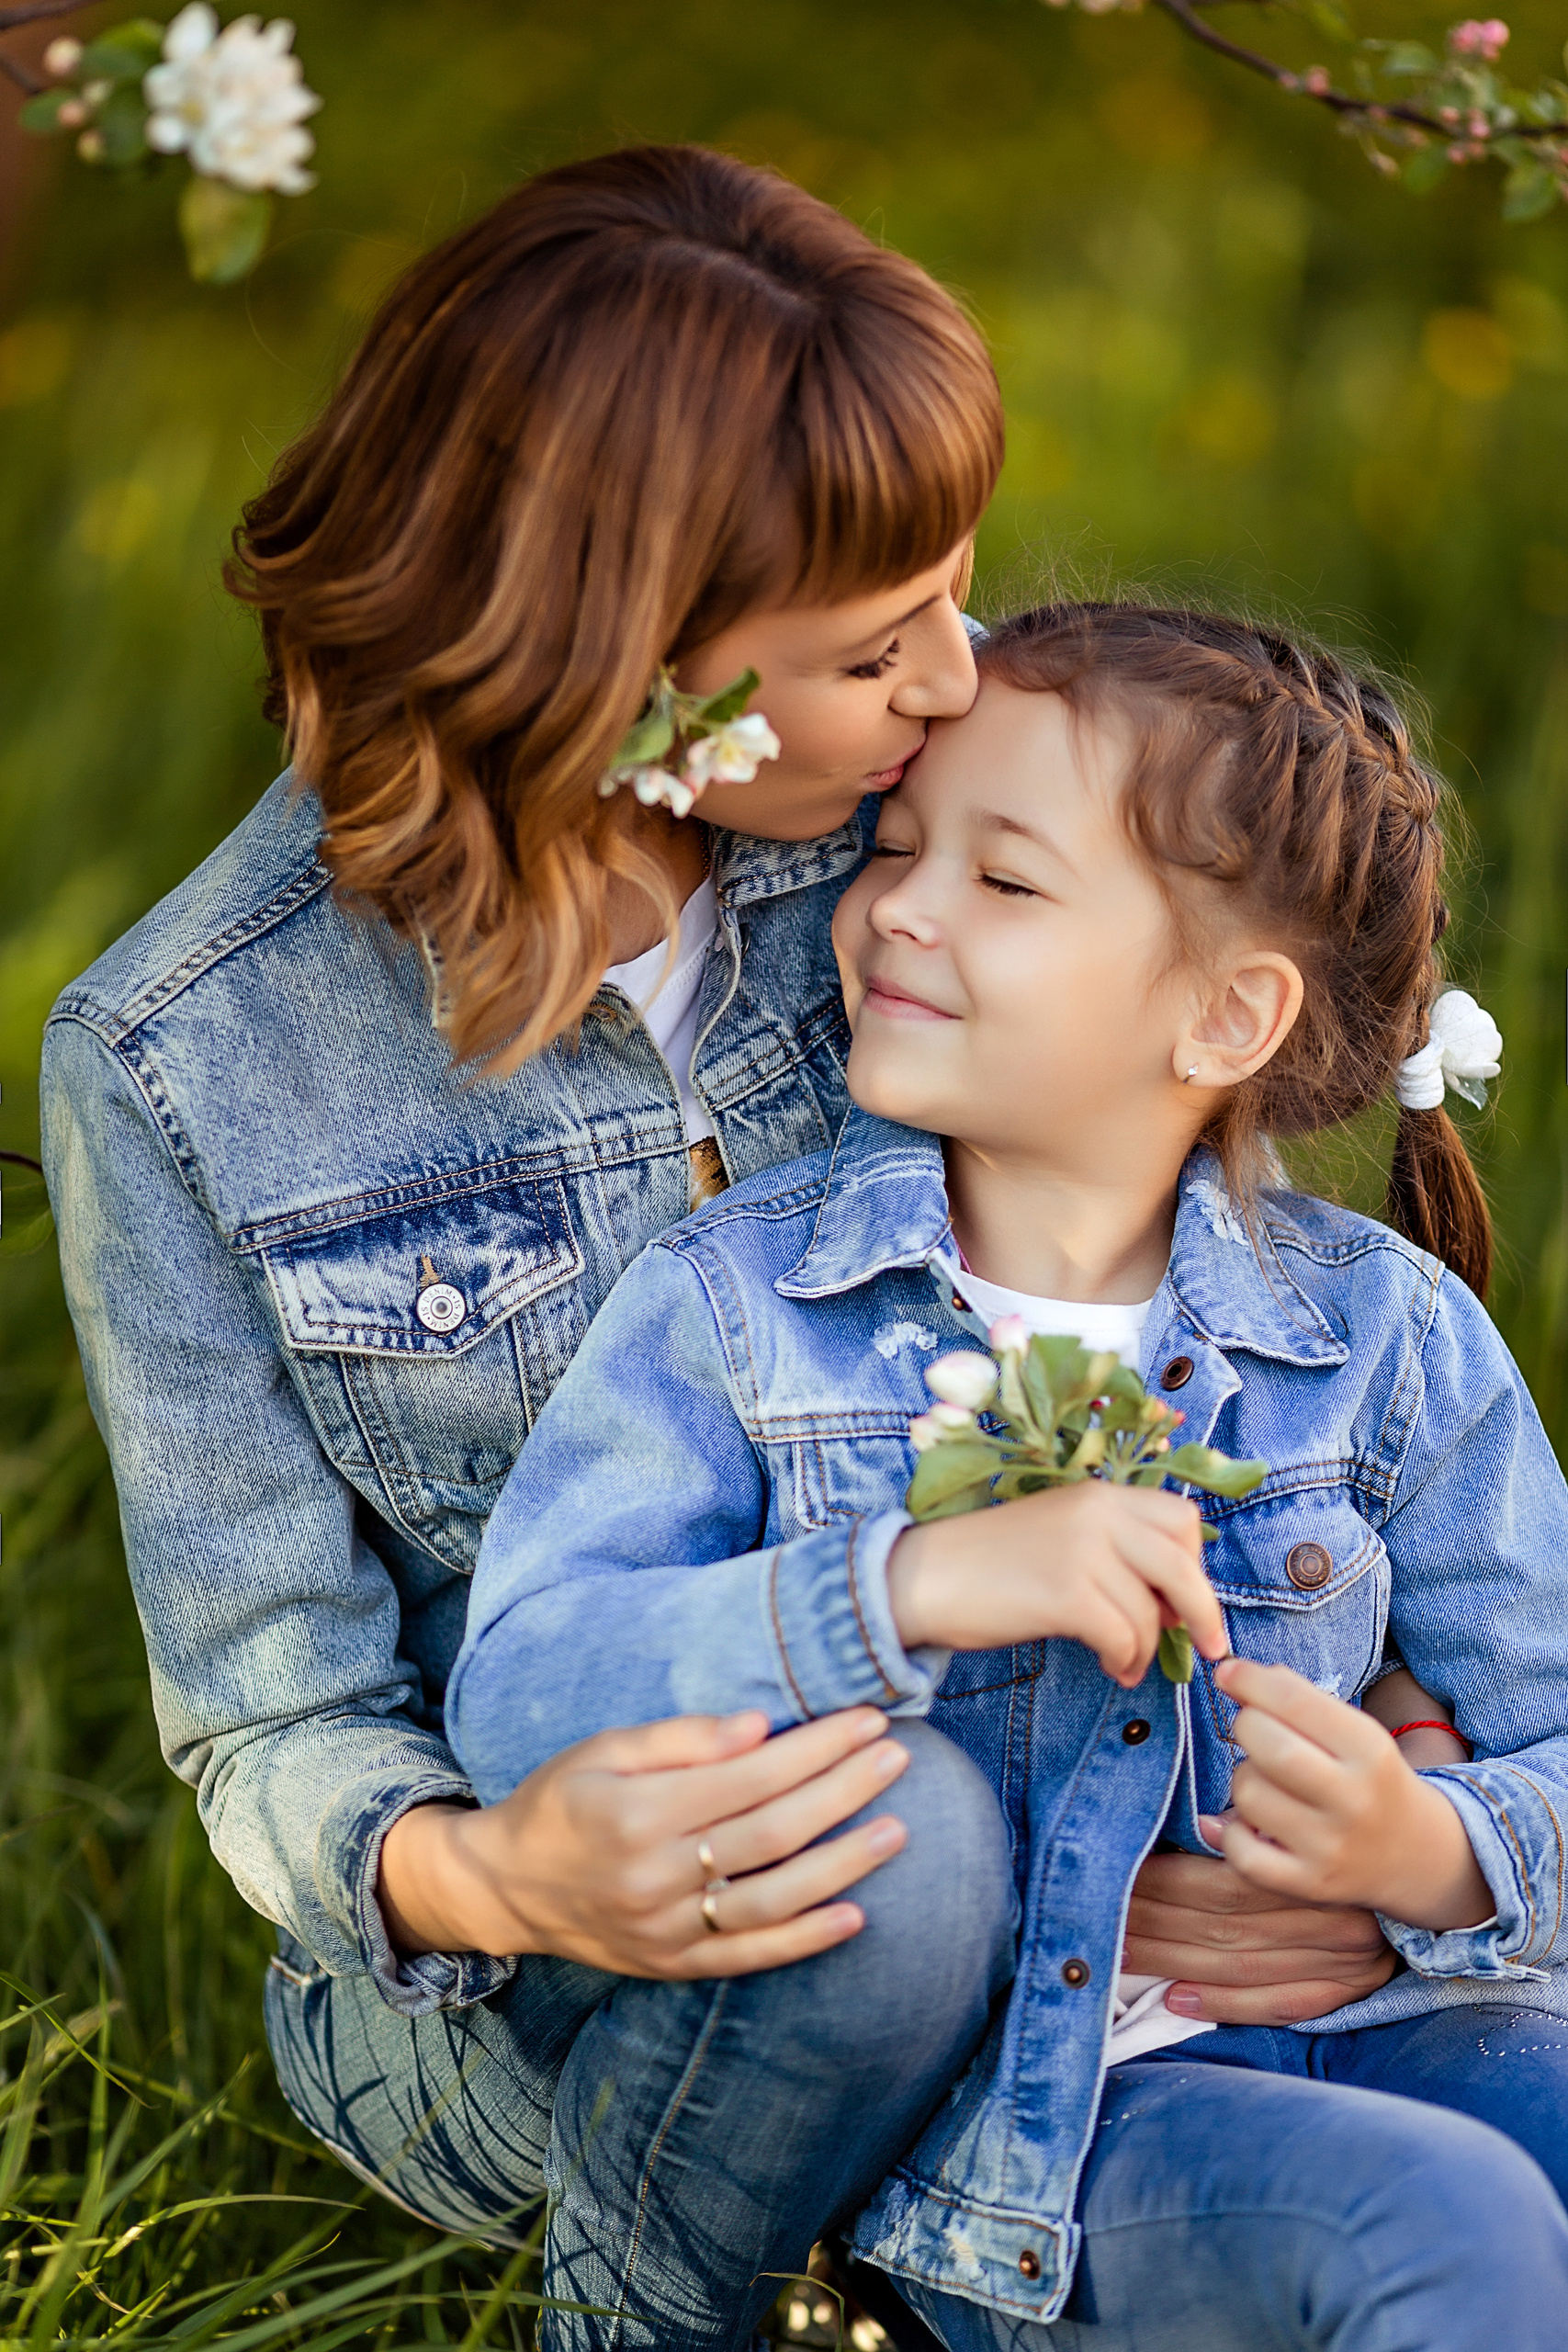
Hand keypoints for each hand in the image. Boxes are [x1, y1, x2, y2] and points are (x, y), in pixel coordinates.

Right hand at [377, 1706, 912, 1977]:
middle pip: (773, 1833)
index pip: (751, 1777)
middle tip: (899, 1758)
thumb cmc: (559, 1800)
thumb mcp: (602, 1748)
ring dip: (843, 1865)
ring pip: (773, 1898)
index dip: (815, 1748)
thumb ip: (680, 1738)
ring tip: (897, 1830)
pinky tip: (854, 1915)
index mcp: (638, 1812)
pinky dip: (804, 1939)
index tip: (867, 1721)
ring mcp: (666, 1929)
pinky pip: (748, 1955)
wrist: (505, 1887)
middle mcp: (656, 1876)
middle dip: (843, 1791)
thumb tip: (759, 1726)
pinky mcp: (672, 1964)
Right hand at [887, 1481, 1224, 1686]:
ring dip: (1148, 1648)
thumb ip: (1114, 1549)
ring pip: (1151, 1611)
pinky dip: (1125, 1659)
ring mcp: (1081, 1550)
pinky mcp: (1065, 1593)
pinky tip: (1112, 1667)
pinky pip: (1124, 1636)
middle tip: (1209, 1646)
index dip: (1195, 1563)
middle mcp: (1096, 1512)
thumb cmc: (989, 1565)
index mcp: (1097, 1494)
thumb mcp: (1059, 1534)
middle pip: (1182, 1563)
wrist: (920, 1577)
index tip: (1189, 1600)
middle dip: (1203, 1612)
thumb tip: (1174, 1602)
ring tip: (1127, 1664)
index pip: (1181, 1519)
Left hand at [1123, 1845, 1397, 2023]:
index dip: (1165, 1882)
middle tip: (1100, 1918)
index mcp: (1315, 1868)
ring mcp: (1339, 1963)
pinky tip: (1173, 1999)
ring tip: (1120, 1954)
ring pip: (1238, 1966)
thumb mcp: (1306, 1815)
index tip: (1119, 1876)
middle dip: (1154, 1922)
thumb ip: (1256, 1824)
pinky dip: (1221, 2005)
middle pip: (1222, 1925)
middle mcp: (1329, 1920)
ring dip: (1171, 1962)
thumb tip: (1197, 1827)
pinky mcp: (1342, 1992)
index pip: (1224, 1882)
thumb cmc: (1344, 1830)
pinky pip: (1275, 2004)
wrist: (1424, 1866)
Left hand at [1214, 1656, 1493, 1930]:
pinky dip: (1232, 1834)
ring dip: (1243, 1779)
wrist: (1417, 1853)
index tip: (1227, 1673)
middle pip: (1268, 1747)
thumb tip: (1232, 1675)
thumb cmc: (1369, 1778)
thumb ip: (1301, 1699)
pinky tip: (1248, 1824)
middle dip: (1246, 1727)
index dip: (1249, 1680)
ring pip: (1249, 1794)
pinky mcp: (1310, 1884)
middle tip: (1254, 1731)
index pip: (1295, 1702)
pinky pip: (1243, 1853)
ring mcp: (1331, 1847)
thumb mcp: (1355, 1731)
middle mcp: (1354, 1799)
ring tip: (1266, 1782)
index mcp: (1370, 1750)